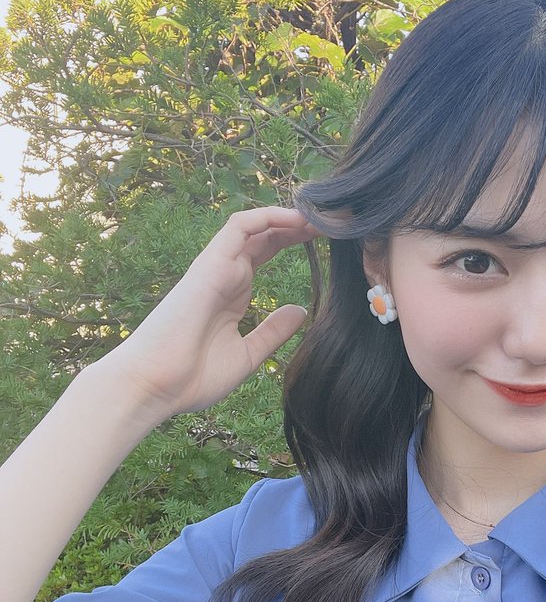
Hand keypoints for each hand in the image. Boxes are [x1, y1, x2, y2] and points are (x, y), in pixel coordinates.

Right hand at [96, 206, 320, 421]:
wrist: (156, 386)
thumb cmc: (193, 377)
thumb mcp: (247, 356)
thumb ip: (272, 332)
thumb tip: (300, 311)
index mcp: (233, 294)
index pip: (265, 254)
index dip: (294, 241)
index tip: (326, 239)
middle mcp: (224, 275)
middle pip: (264, 236)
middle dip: (297, 225)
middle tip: (332, 221)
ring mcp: (215, 267)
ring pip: (253, 226)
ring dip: (287, 216)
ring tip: (320, 214)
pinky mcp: (209, 265)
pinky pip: (238, 227)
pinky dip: (267, 217)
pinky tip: (296, 218)